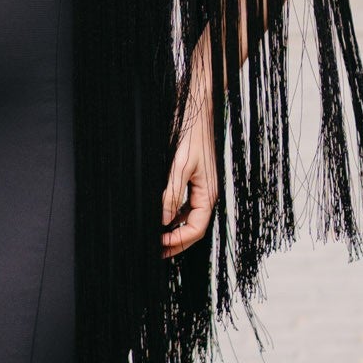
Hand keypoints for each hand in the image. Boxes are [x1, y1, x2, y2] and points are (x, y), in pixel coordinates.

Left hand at [162, 93, 218, 258]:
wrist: (198, 111)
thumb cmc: (192, 134)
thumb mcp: (180, 165)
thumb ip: (171, 193)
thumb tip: (163, 219)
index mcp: (208, 193)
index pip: (196, 229)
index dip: (178, 241)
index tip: (159, 244)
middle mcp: (206, 194)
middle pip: (193, 228)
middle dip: (176, 241)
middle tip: (155, 251)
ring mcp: (201, 189)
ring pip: (189, 219)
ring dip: (173, 231)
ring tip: (155, 239)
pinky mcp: (194, 181)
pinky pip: (185, 206)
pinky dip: (173, 216)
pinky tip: (160, 218)